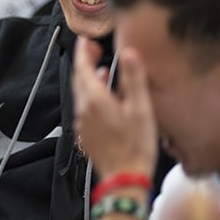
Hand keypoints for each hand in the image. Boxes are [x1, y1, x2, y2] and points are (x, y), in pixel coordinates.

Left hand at [72, 37, 156, 177]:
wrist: (124, 179)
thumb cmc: (135, 145)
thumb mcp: (140, 108)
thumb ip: (134, 78)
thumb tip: (129, 52)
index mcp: (94, 99)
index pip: (82, 68)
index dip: (83, 51)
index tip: (87, 40)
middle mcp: (83, 110)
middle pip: (79, 80)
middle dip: (85, 63)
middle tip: (94, 50)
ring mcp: (82, 124)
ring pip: (81, 95)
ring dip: (90, 80)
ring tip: (104, 72)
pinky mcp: (85, 135)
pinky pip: (85, 109)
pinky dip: (92, 97)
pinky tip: (105, 100)